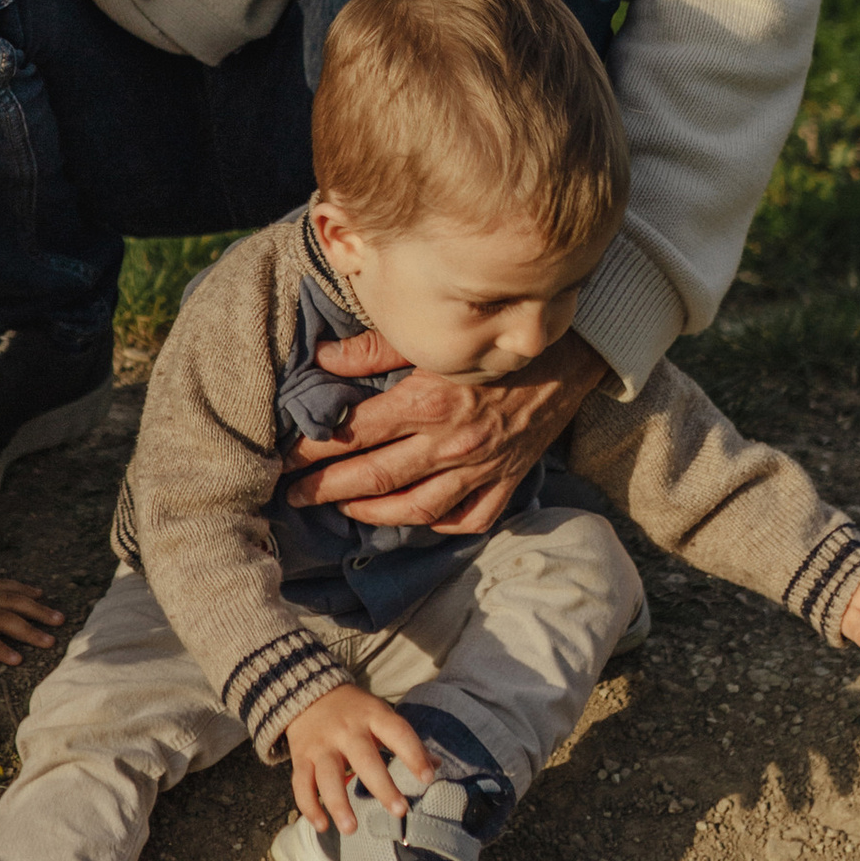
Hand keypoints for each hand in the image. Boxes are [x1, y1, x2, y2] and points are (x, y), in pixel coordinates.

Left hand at [282, 328, 607, 533]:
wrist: (574, 354)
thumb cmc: (497, 340)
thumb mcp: (432, 335)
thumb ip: (374, 350)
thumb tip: (322, 358)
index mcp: (429, 401)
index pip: (354, 433)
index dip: (313, 447)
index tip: (284, 456)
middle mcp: (451, 443)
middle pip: (375, 478)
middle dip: (325, 489)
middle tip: (291, 495)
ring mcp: (481, 470)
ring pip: (415, 509)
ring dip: (371, 514)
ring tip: (341, 509)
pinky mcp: (506, 483)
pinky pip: (467, 519)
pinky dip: (438, 524)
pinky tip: (413, 518)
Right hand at [284, 682, 434, 833]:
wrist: (306, 692)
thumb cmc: (353, 711)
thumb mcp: (380, 715)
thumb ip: (405, 740)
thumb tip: (436, 765)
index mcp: (372, 715)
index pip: (397, 733)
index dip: (413, 754)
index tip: (428, 778)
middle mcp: (346, 730)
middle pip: (364, 759)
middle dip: (382, 786)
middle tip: (399, 811)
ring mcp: (321, 745)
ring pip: (328, 776)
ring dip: (338, 804)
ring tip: (351, 829)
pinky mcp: (301, 757)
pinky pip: (302, 784)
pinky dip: (309, 806)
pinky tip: (322, 826)